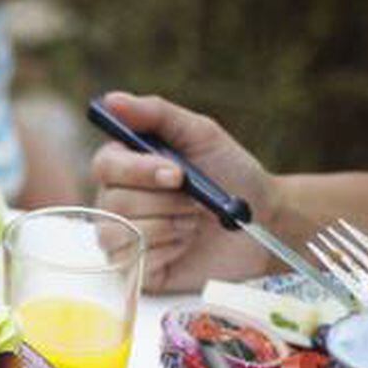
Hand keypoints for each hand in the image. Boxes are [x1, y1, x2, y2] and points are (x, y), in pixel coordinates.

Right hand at [90, 91, 275, 292]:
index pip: (105, 165)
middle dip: (166, 203)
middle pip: (114, 202)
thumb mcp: (200, 134)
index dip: (138, 171)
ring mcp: (122, 235)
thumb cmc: (232, 173)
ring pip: (123, 233)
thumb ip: (156, 114)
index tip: (177, 174)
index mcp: (126, 164)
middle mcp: (115, 199)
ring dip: (169, 226)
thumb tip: (111, 100)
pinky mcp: (134, 267)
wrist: (262, 221)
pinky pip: (135, 260)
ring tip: (193, 222)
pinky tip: (185, 244)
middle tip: (197, 202)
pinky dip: (169, 250)